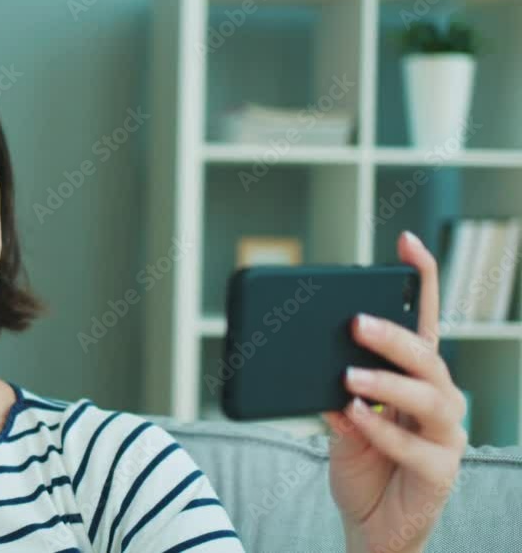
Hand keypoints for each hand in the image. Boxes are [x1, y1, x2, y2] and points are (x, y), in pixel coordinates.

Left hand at [324, 231, 468, 552]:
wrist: (371, 527)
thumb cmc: (364, 467)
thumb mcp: (341, 425)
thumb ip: (336, 397)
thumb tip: (320, 367)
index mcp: (415, 380)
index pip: (423, 322)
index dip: (421, 281)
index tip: (406, 241)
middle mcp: (438, 400)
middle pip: (426, 355)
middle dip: (393, 334)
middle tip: (355, 321)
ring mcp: (445, 435)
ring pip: (427, 396)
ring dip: (386, 381)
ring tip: (348, 375)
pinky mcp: (439, 470)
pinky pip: (413, 445)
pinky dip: (381, 429)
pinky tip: (354, 416)